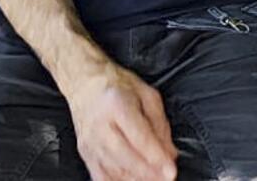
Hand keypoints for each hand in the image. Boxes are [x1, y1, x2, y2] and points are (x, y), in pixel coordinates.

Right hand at [67, 60, 176, 180]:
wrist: (85, 84)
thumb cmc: (118, 86)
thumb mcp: (147, 94)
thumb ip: (160, 123)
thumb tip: (170, 153)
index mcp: (117, 105)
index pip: (139, 137)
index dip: (156, 156)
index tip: (171, 170)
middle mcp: (100, 126)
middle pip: (126, 157)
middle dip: (149, 173)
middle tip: (167, 179)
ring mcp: (90, 143)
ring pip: (114, 170)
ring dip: (136, 179)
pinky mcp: (85, 154)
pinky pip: (101, 176)